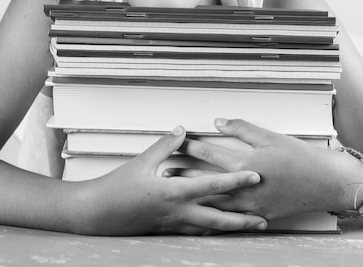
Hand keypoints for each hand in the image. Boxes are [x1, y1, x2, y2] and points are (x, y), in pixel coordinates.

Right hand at [70, 125, 267, 234]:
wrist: (98, 214)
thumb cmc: (117, 188)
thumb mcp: (142, 162)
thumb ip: (165, 145)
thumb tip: (182, 130)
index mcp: (174, 192)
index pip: (213, 186)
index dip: (236, 180)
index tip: (255, 176)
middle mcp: (178, 212)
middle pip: (219, 218)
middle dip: (243, 219)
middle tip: (264, 217)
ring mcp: (173, 224)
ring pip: (209, 229)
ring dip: (231, 228)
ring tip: (250, 227)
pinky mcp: (167, 231)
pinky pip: (195, 232)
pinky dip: (211, 231)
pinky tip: (220, 230)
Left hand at [172, 119, 342, 221]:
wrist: (324, 182)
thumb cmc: (298, 156)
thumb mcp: (270, 136)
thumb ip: (241, 128)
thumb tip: (218, 121)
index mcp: (247, 163)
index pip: (210, 154)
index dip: (190, 147)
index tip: (174, 144)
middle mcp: (246, 187)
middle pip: (206, 181)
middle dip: (183, 176)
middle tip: (164, 172)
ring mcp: (252, 205)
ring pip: (215, 204)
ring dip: (194, 198)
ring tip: (176, 194)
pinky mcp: (258, 217)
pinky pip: (231, 221)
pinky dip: (214, 219)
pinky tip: (201, 218)